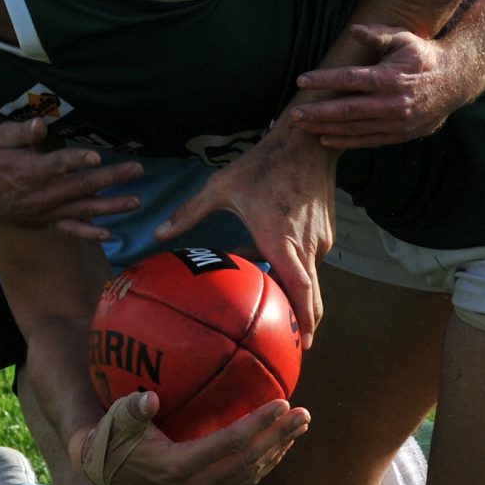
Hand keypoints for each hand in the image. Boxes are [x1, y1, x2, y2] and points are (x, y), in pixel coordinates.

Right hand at [0, 117, 142, 241]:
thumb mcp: (0, 139)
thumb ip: (22, 132)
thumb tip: (40, 124)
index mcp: (31, 171)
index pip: (59, 164)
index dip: (77, 160)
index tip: (97, 156)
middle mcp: (42, 194)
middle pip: (82, 186)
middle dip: (112, 178)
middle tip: (137, 170)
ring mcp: (46, 210)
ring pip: (83, 209)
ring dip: (111, 205)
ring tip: (136, 201)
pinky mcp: (46, 220)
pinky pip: (71, 229)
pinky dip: (89, 233)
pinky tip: (109, 234)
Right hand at [68, 390, 308, 484]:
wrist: (105, 472)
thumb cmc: (113, 437)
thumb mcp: (116, 420)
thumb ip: (131, 410)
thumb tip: (149, 400)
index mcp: (177, 467)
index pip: (228, 445)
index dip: (257, 424)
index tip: (281, 403)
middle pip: (248, 462)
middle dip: (279, 437)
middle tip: (304, 414)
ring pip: (250, 474)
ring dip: (278, 450)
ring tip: (300, 426)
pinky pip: (243, 480)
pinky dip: (265, 461)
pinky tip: (278, 444)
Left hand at [152, 122, 336, 339]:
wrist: (305, 140)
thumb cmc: (262, 164)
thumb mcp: (221, 186)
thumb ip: (189, 213)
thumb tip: (158, 232)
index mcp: (281, 241)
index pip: (301, 290)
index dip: (304, 319)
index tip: (303, 344)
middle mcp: (306, 246)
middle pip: (310, 294)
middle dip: (301, 317)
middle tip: (286, 337)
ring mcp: (320, 239)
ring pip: (305, 273)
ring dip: (283, 278)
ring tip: (251, 262)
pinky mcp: (326, 230)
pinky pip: (308, 256)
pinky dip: (290, 260)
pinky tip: (264, 243)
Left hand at [286, 24, 478, 150]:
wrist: (455, 81)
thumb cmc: (424, 56)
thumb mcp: (403, 39)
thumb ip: (377, 34)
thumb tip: (353, 30)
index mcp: (390, 78)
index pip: (349, 79)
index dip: (323, 80)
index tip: (301, 81)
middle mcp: (392, 103)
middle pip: (346, 110)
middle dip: (317, 112)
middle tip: (294, 114)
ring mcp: (396, 122)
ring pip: (354, 128)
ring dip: (326, 128)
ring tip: (303, 127)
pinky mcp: (400, 134)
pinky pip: (368, 141)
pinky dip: (345, 142)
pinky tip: (326, 139)